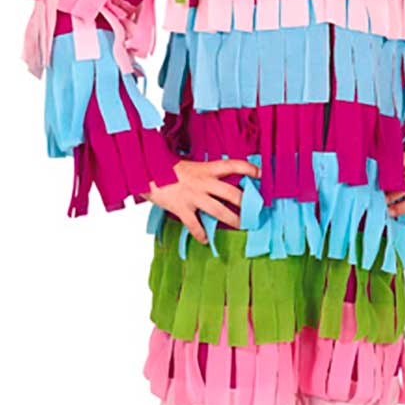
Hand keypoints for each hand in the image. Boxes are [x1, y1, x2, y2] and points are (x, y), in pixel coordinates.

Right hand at [141, 158, 259, 244]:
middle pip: (232, 193)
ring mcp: (193, 196)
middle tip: (256, 210)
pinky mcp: (182, 208)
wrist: (144, 171)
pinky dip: (200, 234)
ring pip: (219, 211)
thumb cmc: (164, 168)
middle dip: (247, 203)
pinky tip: (205, 240)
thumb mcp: (188, 166)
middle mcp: (203, 182)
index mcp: (205, 169)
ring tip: (242, 226)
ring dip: (232, 220)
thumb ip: (202, 173)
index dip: (249, 168)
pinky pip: (194, 224)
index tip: (260, 174)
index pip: (233, 165)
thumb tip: (214, 181)